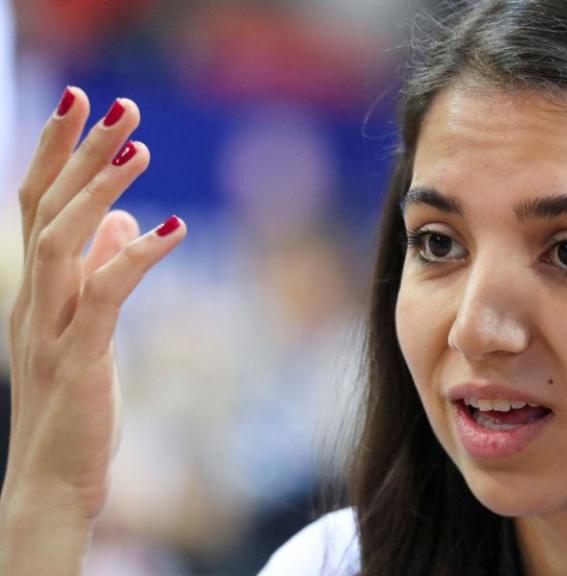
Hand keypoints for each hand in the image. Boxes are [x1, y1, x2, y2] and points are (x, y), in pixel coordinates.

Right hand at [1, 87, 185, 570]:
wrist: (53, 482)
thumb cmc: (75, 407)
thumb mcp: (90, 330)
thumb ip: (101, 273)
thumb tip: (126, 222)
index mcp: (34, 291)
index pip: (35, 204)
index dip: (55, 152)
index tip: (82, 105)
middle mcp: (31, 300)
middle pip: (43, 208)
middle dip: (77, 151)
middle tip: (116, 104)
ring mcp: (49, 328)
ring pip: (62, 240)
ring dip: (100, 189)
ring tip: (138, 147)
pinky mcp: (78, 357)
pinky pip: (105, 293)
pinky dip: (136, 256)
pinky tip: (174, 227)